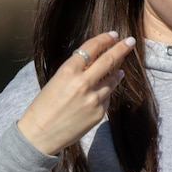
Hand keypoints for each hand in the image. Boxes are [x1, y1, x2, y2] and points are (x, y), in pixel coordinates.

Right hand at [17, 31, 135, 154]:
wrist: (40, 136)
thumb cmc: (44, 106)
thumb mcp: (56, 81)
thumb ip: (76, 71)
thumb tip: (96, 61)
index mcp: (68, 71)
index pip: (91, 48)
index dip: (104, 39)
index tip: (114, 34)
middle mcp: (83, 83)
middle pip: (109, 60)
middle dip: (122, 48)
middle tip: (131, 41)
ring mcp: (94, 99)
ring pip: (112, 79)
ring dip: (117, 72)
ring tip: (120, 69)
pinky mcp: (100, 112)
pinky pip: (107, 97)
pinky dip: (106, 93)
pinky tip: (100, 94)